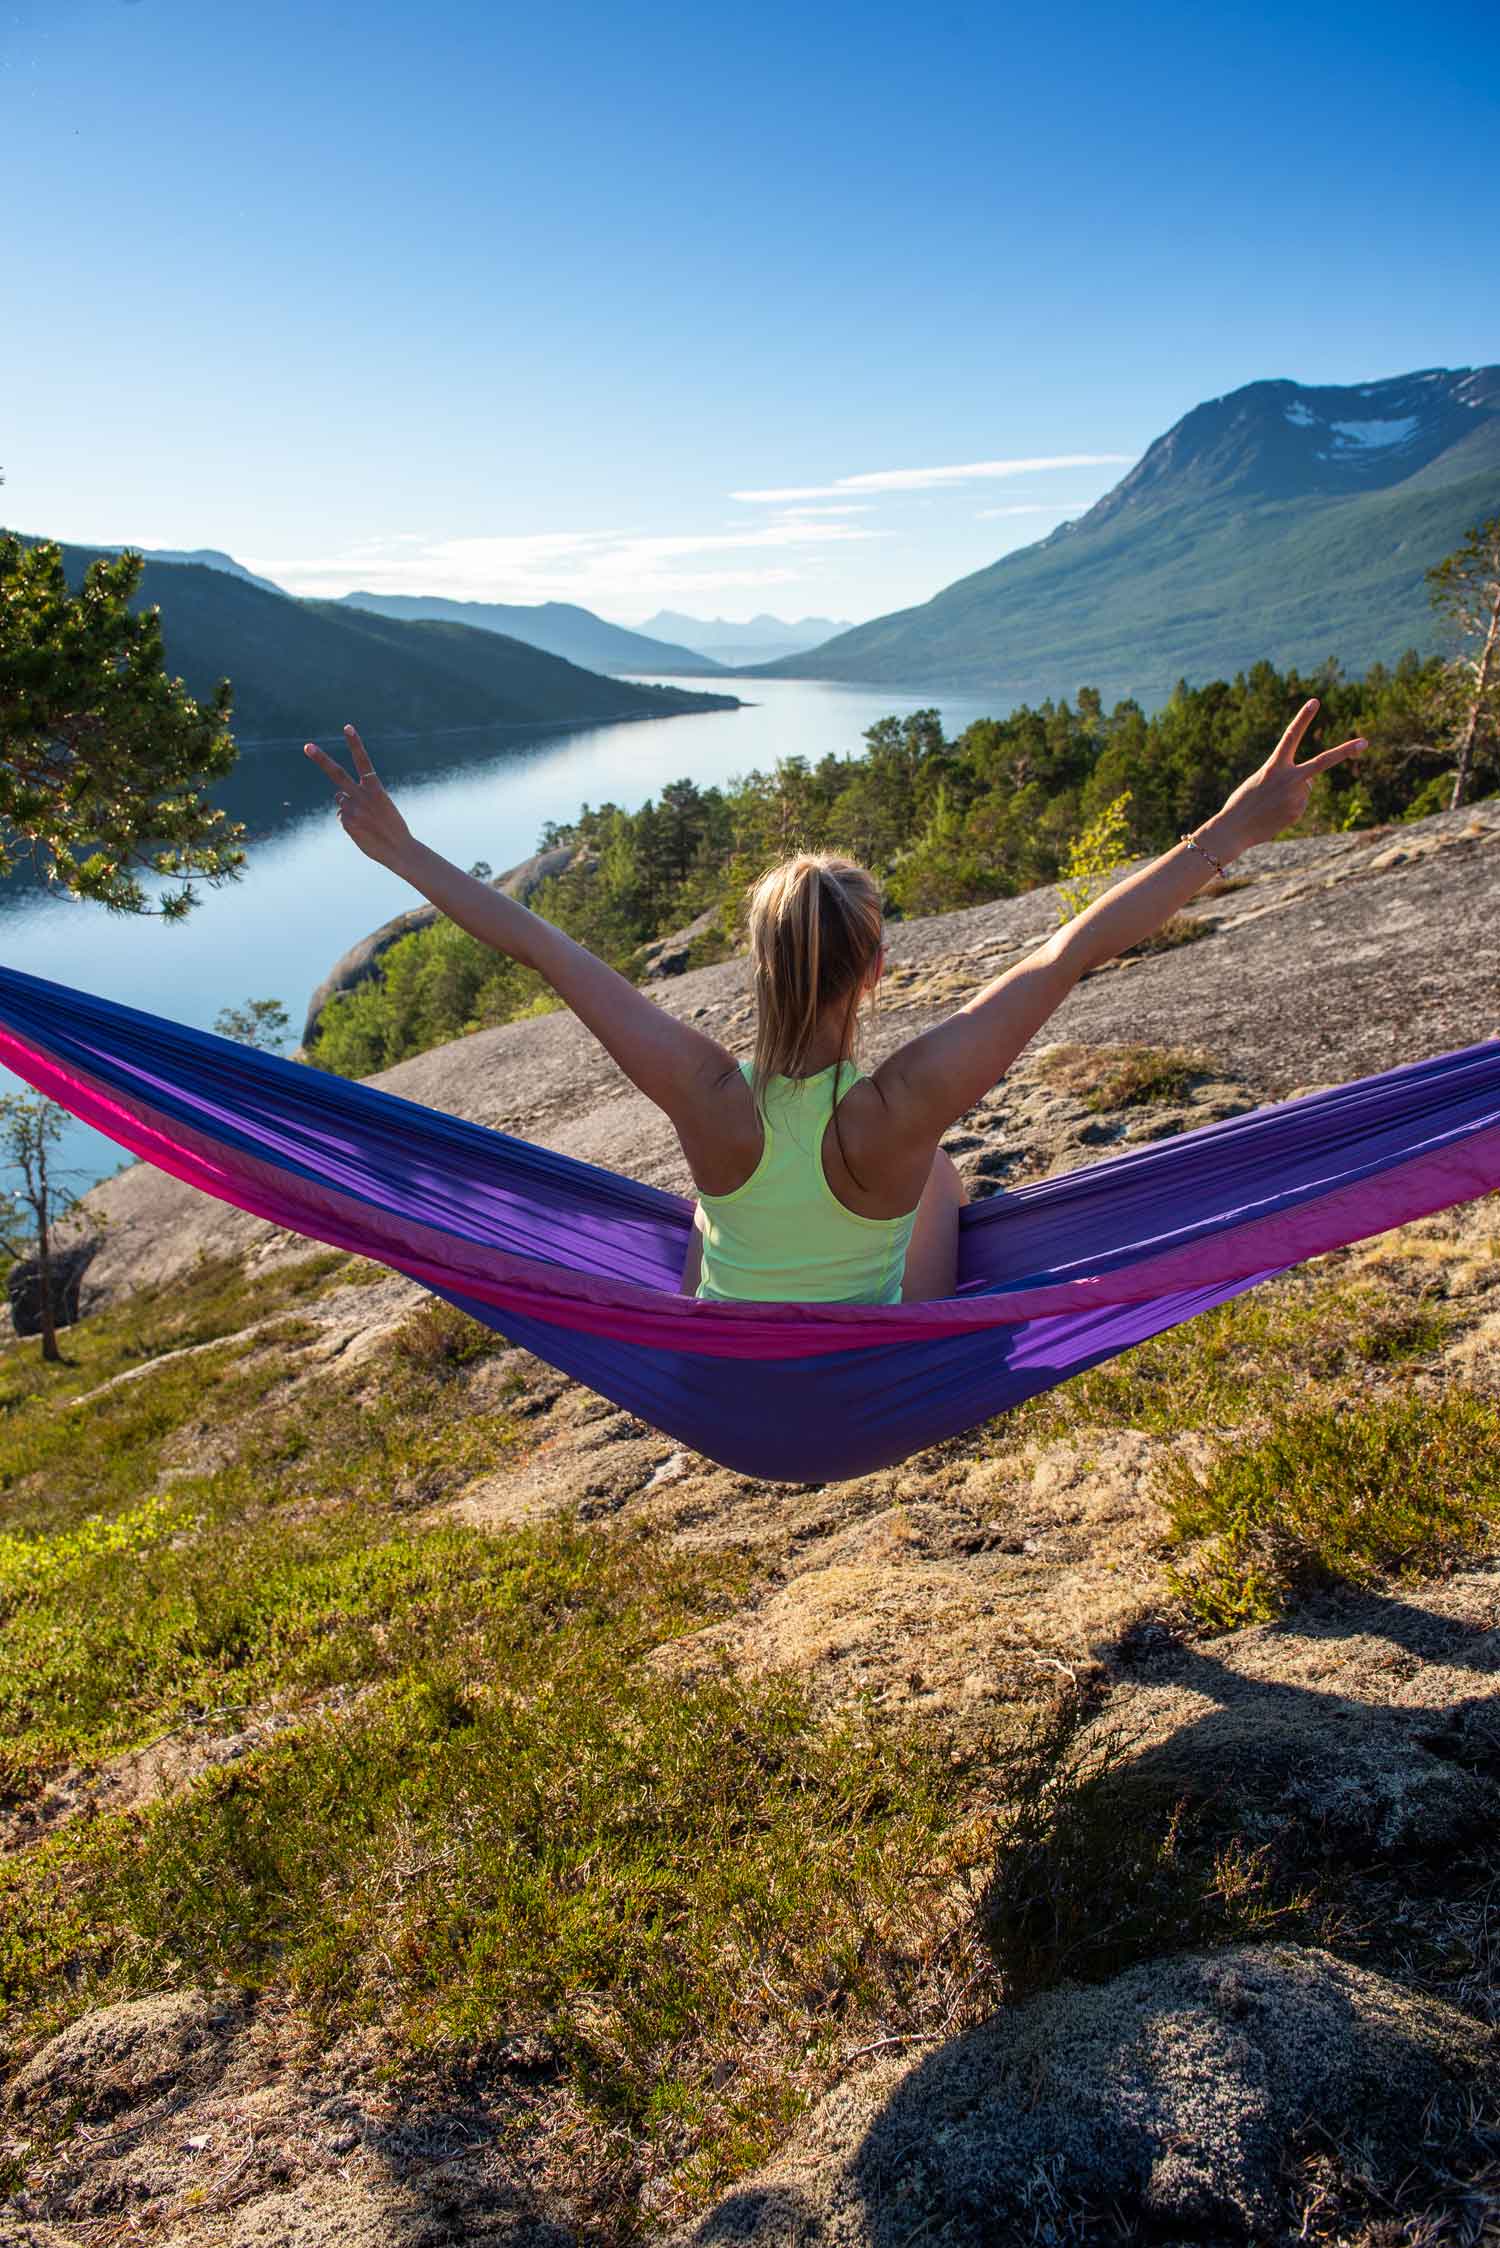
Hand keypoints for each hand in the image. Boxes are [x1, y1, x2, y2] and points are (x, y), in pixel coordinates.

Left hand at [303, 725, 414, 870]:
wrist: (400, 850)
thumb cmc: (393, 827)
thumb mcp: (382, 806)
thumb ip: (360, 797)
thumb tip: (339, 797)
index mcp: (376, 789)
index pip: (363, 761)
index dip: (355, 743)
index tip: (347, 727)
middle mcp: (362, 797)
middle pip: (337, 774)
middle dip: (321, 760)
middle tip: (307, 747)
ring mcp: (352, 810)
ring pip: (341, 799)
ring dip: (349, 806)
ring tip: (366, 820)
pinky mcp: (346, 822)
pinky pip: (342, 816)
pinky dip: (350, 821)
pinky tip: (363, 830)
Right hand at [1215, 699, 1365, 850]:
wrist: (1233, 829)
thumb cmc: (1242, 803)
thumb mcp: (1260, 782)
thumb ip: (1285, 777)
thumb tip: (1310, 784)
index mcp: (1274, 766)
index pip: (1291, 736)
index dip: (1303, 718)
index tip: (1315, 702)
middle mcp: (1288, 778)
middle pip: (1323, 761)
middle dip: (1345, 751)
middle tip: (1365, 742)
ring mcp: (1296, 796)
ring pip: (1304, 789)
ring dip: (1291, 795)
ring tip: (1270, 805)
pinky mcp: (1298, 812)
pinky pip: (1300, 805)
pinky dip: (1289, 809)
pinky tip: (1274, 815)